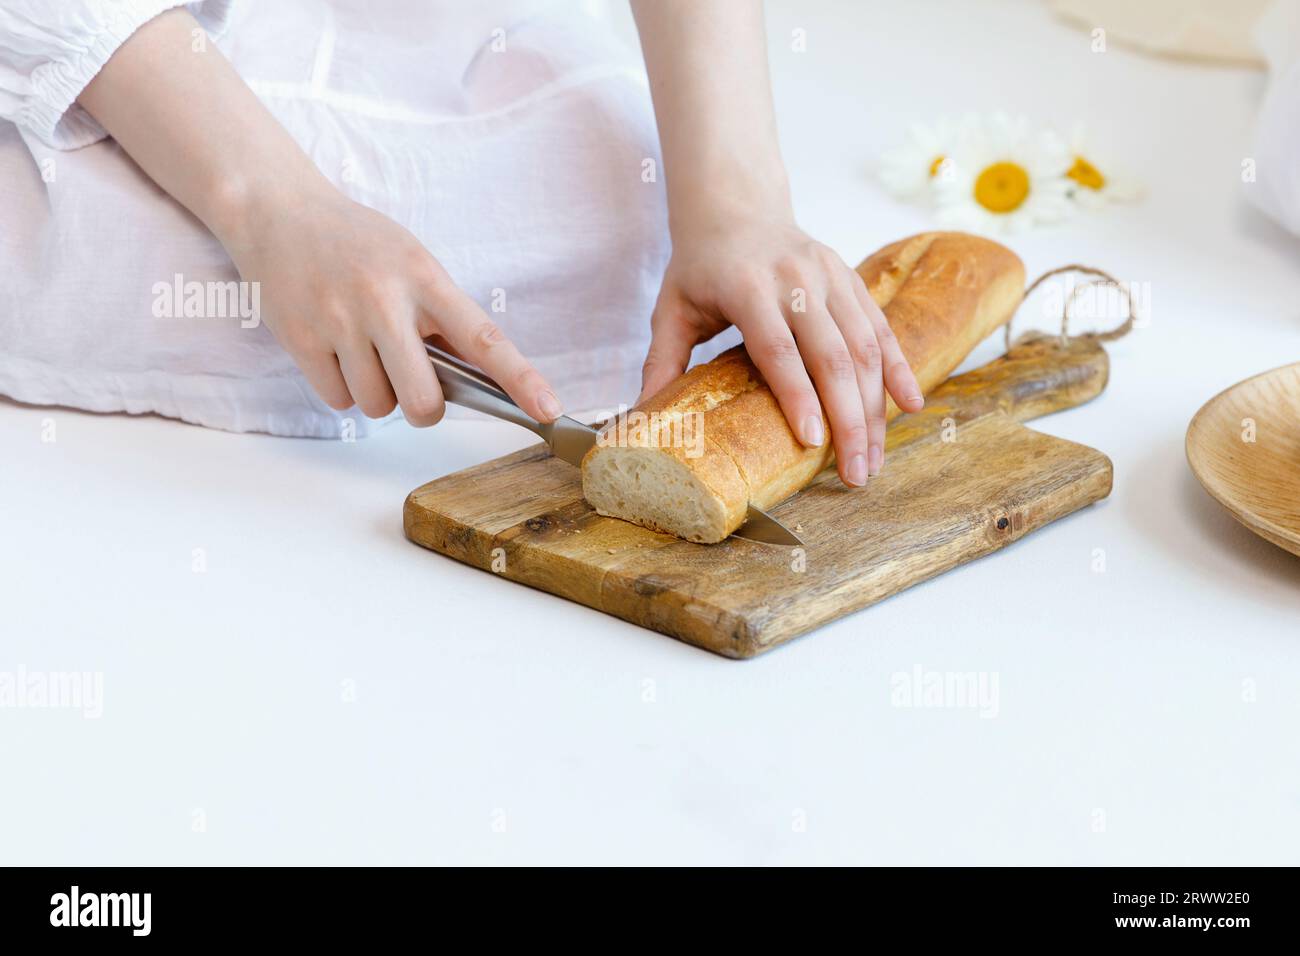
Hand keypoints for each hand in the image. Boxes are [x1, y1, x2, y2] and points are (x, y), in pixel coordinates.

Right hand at [219, 183, 561, 426]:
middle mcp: (383, 298)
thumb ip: (442, 316)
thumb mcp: (412, 262)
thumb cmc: (358, 244)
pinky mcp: (300, 338)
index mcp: (425, 277)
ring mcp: (339, 320)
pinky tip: (336, 352)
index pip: (483, 338)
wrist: (279, 211)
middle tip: (415, 389)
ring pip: (377, 405)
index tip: (549, 410)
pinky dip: (342, 389)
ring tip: (364, 351)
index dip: (521, 379)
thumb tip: (477, 382)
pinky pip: (338, 399)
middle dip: (424, 408)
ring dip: (377, 394)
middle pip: (423, 400)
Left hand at [640, 209, 923, 486]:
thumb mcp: (671, 309)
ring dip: (874, 408)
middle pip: (833, 356)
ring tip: (873, 459)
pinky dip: (898, 368)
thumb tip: (643, 418)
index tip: (813, 443)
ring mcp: (829, 276)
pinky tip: (909, 406)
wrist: (734, 206)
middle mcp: (796, 279)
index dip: (798, 397)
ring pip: (865, 347)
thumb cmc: (700, 266)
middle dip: (849, 420)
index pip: (778, 350)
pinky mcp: (850, 278)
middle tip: (854, 474)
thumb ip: (661, 362)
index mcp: (748, 287)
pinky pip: (882, 328)